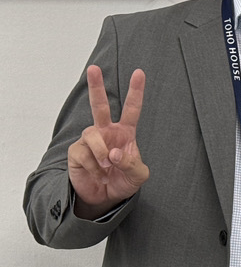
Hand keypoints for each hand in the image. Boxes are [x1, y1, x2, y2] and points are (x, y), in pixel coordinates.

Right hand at [67, 65, 148, 217]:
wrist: (105, 198)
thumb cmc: (123, 181)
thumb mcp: (138, 175)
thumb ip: (132, 163)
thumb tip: (114, 153)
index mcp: (125, 133)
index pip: (132, 109)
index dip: (136, 91)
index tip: (139, 73)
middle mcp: (106, 132)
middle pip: (99, 105)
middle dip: (96, 86)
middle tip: (93, 68)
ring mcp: (89, 141)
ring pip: (91, 134)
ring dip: (101, 153)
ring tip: (107, 167)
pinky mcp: (76, 152)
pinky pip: (83, 153)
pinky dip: (93, 166)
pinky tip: (97, 174)